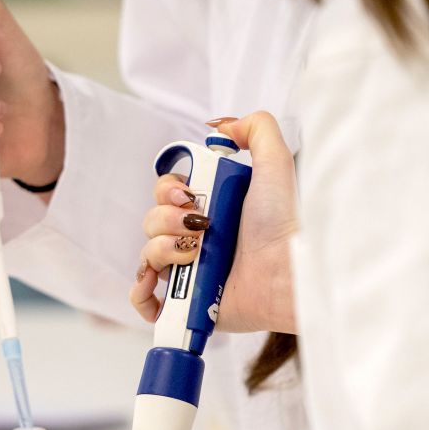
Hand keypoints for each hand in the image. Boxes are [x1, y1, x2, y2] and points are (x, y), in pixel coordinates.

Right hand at [130, 113, 297, 333]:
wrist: (286, 272)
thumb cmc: (284, 223)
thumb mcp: (276, 163)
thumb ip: (257, 129)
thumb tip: (223, 127)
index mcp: (210, 208)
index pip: (166, 193)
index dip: (167, 190)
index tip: (187, 195)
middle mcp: (196, 238)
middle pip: (151, 222)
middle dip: (166, 220)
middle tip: (199, 226)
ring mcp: (189, 272)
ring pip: (147, 255)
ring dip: (162, 250)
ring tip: (196, 255)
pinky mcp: (186, 302)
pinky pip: (145, 299)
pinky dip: (141, 292)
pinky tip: (155, 285)